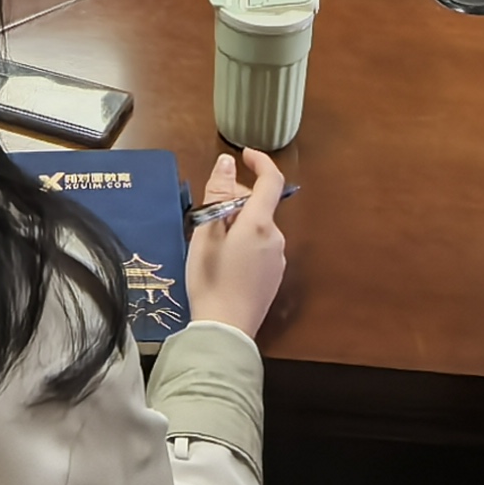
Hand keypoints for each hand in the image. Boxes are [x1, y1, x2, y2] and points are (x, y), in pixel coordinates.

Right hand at [184, 148, 289, 336]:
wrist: (225, 330)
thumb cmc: (210, 278)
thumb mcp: (206, 233)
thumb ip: (217, 195)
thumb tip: (227, 162)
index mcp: (260, 224)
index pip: (271, 181)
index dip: (260, 162)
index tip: (243, 154)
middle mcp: (276, 238)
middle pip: (260, 205)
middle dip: (237, 197)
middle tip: (207, 211)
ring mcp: (278, 259)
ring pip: (259, 226)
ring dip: (239, 222)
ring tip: (211, 239)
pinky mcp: (274, 277)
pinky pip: (261, 246)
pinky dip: (245, 241)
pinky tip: (225, 259)